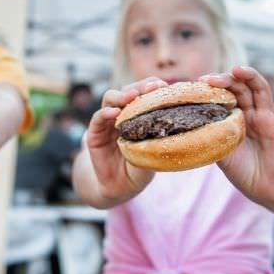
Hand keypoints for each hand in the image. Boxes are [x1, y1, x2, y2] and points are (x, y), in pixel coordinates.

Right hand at [87, 77, 166, 202]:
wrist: (119, 187)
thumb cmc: (139, 168)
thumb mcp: (152, 153)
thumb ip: (158, 140)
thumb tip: (179, 129)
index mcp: (137, 115)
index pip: (144, 94)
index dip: (152, 87)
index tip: (165, 86)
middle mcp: (122, 114)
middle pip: (128, 91)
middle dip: (140, 86)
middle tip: (152, 86)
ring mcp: (107, 122)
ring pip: (110, 99)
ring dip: (122, 95)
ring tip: (132, 96)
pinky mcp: (95, 133)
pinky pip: (97, 118)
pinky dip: (105, 112)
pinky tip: (114, 113)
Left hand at [200, 65, 273, 208]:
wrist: (265, 189)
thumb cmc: (241, 170)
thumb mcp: (221, 153)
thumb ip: (213, 137)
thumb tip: (191, 124)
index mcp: (232, 117)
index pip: (223, 95)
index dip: (213, 87)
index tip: (200, 82)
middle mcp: (248, 112)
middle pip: (238, 88)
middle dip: (225, 80)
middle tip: (211, 79)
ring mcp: (266, 116)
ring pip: (258, 89)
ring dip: (249, 76)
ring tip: (238, 69)